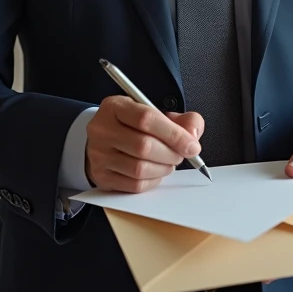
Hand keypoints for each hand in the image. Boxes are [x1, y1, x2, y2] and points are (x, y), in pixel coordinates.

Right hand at [84, 96, 203, 192]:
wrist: (102, 140)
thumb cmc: (131, 126)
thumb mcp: (153, 112)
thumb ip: (179, 119)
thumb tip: (193, 133)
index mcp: (115, 107)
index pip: (146, 118)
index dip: (174, 134)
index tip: (192, 145)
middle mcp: (102, 129)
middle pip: (144, 146)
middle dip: (171, 154)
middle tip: (181, 154)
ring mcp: (99, 155)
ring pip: (139, 168)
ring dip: (163, 168)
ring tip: (169, 162)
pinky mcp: (101, 176)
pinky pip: (134, 185)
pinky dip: (153, 181)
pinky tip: (156, 172)